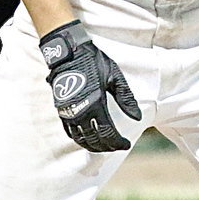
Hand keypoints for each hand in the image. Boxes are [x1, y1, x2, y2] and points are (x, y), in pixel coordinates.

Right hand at [39, 21, 141, 151]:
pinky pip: (70, 132)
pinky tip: (87, 139)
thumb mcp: (115, 77)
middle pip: (94, 140)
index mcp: (95, 104)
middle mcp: (80, 112)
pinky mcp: (61, 110)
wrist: (69, 52)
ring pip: (81, 139)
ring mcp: (69, 112)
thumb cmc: (93, 61)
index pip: (108, 133)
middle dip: (107, 147)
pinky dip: (80, 139)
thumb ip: (126, 99)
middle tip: (117, 147)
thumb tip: (137, 117)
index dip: (118, 143)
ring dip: (93, 146)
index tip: (126, 145)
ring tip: (104, 147)